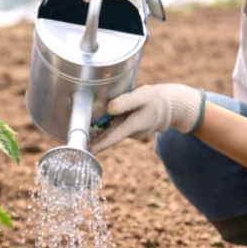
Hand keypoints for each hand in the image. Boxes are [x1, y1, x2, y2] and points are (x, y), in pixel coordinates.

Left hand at [90, 84, 205, 153]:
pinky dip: (107, 126)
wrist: (171, 106)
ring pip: (112, 132)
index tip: (85, 151)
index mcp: (133, 126)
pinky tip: (96, 123)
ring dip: (99, 132)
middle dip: (93, 139)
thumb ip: (126, 102)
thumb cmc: (155, 99)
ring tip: (82, 130)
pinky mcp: (130, 129)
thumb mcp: (142, 96)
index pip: (112, 138)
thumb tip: (109, 109)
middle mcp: (131, 133)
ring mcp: (131, 133)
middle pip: (109, 137)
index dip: (98, 145)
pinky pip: (117, 128)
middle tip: (76, 141)